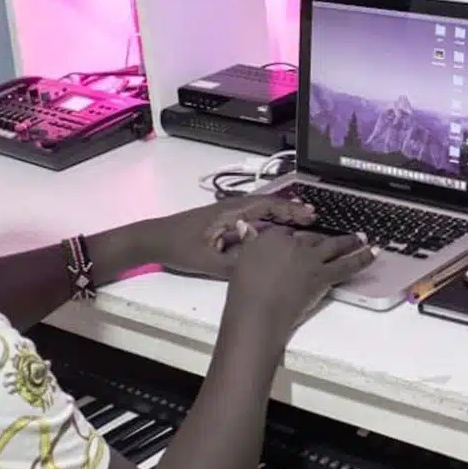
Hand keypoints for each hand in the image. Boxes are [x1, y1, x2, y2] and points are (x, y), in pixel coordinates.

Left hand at [124, 197, 320, 280]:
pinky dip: (266, 221)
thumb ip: (238, 264)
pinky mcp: (221, 221)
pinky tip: (274, 232)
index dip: (290, 210)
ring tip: (301, 223)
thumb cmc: (180, 248)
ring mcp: (225, 213)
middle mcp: (230, 207)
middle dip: (290, 210)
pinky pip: (249, 217)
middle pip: (266, 204)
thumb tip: (266, 264)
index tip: (310, 215)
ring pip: (258, 210)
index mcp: (230, 212)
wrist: (154, 239)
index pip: (266, 205)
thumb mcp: (210, 261)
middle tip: (313, 218)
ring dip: (279, 214)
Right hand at [228, 229, 375, 335]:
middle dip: (326, 235)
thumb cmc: (245, 290)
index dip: (296, 235)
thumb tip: (244, 225)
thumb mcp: (241, 260)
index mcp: (273, 237)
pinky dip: (362, 258)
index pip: (289, 231)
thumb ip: (248, 241)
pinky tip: (373, 252)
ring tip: (363, 237)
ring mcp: (311, 259)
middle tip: (337, 233)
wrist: (259, 312)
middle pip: (313, 236)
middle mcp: (295, 244)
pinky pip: (348, 265)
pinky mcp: (324, 276)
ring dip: (350, 241)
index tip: (300, 236)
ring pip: (334, 246)